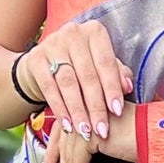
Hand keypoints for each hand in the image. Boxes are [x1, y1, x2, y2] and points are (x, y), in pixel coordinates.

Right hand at [18, 18, 130, 143]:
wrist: (44, 64)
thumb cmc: (81, 66)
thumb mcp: (100, 66)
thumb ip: (116, 74)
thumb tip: (127, 87)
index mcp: (94, 31)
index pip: (106, 62)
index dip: (112, 89)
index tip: (117, 112)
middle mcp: (73, 33)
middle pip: (87, 75)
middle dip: (96, 106)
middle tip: (102, 129)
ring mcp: (52, 44)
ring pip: (68, 83)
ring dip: (78, 110)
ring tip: (85, 131)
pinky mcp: (35, 59)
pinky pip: (49, 88)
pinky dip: (59, 109)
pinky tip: (67, 125)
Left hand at [43, 103, 135, 162]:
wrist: (160, 136)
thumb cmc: (144, 137)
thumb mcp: (113, 137)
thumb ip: (95, 139)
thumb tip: (77, 161)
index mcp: (87, 105)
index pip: (63, 129)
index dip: (54, 151)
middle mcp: (84, 108)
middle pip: (63, 142)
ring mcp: (87, 120)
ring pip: (70, 154)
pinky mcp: (91, 134)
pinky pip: (78, 161)